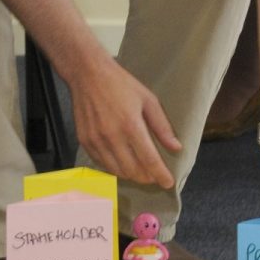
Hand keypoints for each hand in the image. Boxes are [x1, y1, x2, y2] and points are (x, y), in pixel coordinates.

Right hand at [69, 56, 179, 187]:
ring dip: (131, 175)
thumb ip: (162, 127)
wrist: (88, 75)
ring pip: (115, 170)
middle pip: (131, 170)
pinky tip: (123, 164)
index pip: (148, 159)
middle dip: (146, 178)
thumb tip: (176, 147)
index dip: (160, 174)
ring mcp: (95, 141)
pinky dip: (114, 168)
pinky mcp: (84, 141)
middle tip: (155, 177)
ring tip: (142, 173)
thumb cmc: (121, 85)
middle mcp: (111, 136)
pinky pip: (101, 163)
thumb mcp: (149, 100)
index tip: (168, 183)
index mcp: (131, 125)